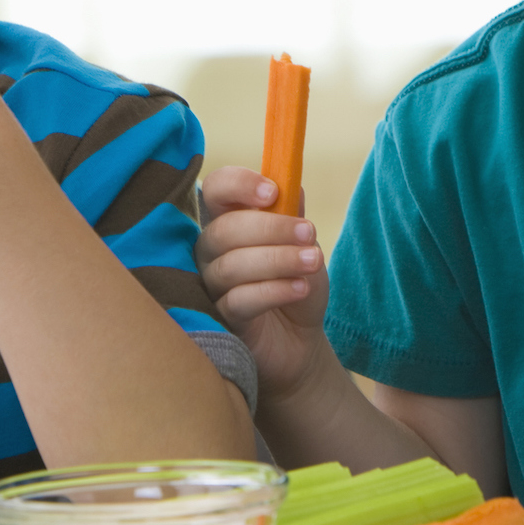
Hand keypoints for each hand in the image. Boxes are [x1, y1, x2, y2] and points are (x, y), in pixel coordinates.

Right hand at [194, 165, 329, 399]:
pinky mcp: (220, 319)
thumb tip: (289, 185)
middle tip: (308, 233)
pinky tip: (300, 289)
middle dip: (270, 228)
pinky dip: (273, 290)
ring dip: (277, 260)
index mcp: (228, 221)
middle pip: (222, 229)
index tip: (272, 193)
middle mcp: (210, 251)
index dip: (238, 184)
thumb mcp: (302, 246)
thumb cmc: (295, 284)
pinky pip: (238, 300)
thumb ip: (293, 216)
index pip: (216, 190)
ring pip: (230, 266)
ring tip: (312, 262)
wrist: (300, 340)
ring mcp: (211, 286)